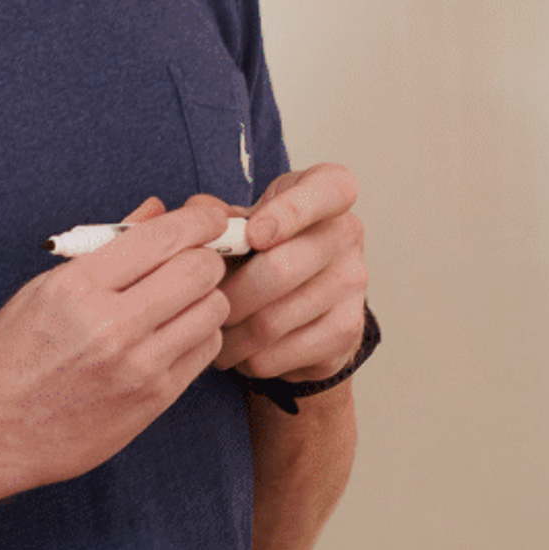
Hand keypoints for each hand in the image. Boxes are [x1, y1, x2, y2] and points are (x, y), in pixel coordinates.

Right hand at [0, 195, 232, 507]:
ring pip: (214, 309)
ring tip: (183, 300)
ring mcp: (136, 367)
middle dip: (206, 256)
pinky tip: (177, 334)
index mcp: (78, 286)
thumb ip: (106, 247)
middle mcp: (111, 326)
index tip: (210, 217)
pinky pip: (206, 351)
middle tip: (196, 259)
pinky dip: (201, 335)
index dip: (200, 219)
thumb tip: (157, 210)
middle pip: (201, 270)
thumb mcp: (44, 288)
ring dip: (207, 296)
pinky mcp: (152, 400)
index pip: (165, 236)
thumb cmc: (9, 354)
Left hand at [218, 164, 367, 384]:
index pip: (327, 190)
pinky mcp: (346, 332)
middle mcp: (348, 233)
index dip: (290, 212)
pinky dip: (246, 358)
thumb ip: (220, 215)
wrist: (310, 300)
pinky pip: (278, 355)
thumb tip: (195, 214)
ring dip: (229, 333)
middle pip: (280, 270)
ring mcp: (353, 284)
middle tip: (205, 302)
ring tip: (213, 329)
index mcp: (329, 191)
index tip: (253, 236)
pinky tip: (239, 349)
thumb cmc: (273, 247)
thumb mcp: (249, 218)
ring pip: (272, 320)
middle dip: (230, 294)